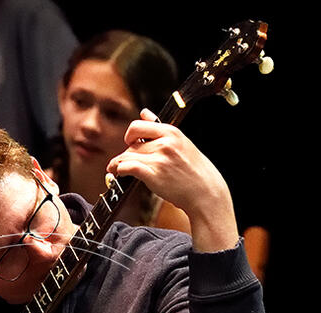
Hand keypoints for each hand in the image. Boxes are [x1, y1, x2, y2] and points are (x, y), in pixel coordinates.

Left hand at [107, 109, 238, 251]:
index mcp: (171, 132)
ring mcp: (159, 159)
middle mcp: (164, 143)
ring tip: (115, 169)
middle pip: (131, 144)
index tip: (130, 143)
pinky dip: (120, 170)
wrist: (205, 191)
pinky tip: (118, 173)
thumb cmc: (194, 170)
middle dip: (125, 153)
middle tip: (121, 162)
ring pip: (128, 156)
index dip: (130, 135)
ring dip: (118, 163)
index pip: (139, 126)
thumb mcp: (180, 142)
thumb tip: (144, 112)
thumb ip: (159, 128)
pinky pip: (129, 167)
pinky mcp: (154, 175)